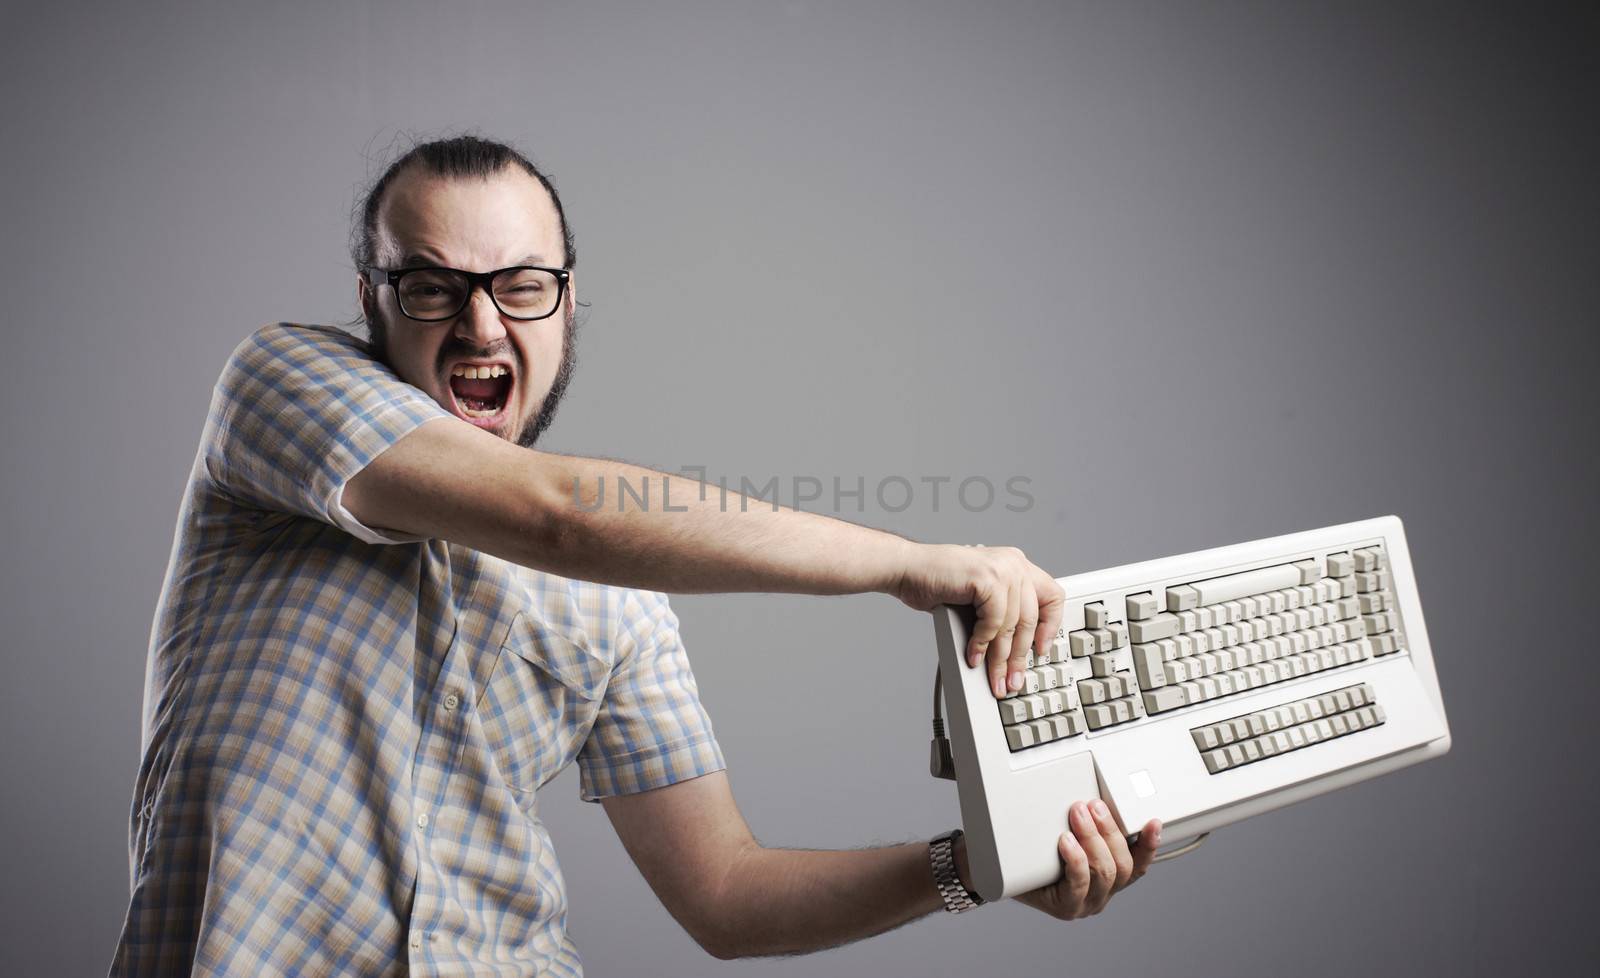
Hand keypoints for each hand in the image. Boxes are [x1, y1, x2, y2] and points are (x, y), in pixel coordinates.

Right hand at [890, 543, 1064, 698]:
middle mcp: (1014, 563)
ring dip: (1000, 658)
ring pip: (1013, 625)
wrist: (906, 568)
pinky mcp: (987, 579)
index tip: (1041, 651)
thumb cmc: (936, 582)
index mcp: (1016, 565)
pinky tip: (973, 656)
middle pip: (1032, 619)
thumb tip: (1013, 651)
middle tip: (1013, 680)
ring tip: (994, 677)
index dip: (1050, 628)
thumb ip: (1000, 611)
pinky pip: (993, 622)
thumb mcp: (979, 595)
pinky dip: (982, 644)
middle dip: (1020, 657)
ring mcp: (1002, 569)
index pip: (1052, 597)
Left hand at [1014, 801, 1159, 919]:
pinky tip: (1066, 841)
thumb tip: (1096, 797)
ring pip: (1104, 872)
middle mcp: (1102, 894)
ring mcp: (1085, 903)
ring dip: (1092, 838)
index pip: (1138, 864)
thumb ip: (1087, 825)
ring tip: (1078, 814)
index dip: (1149, 844)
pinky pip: (1078, 884)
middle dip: (1110, 831)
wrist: (1002, 877)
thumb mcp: (1068, 834)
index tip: (1152, 821)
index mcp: (1109, 879)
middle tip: (1093, 806)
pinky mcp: (1066, 908)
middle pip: (1122, 865)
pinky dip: (1075, 859)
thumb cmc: (1036, 856)